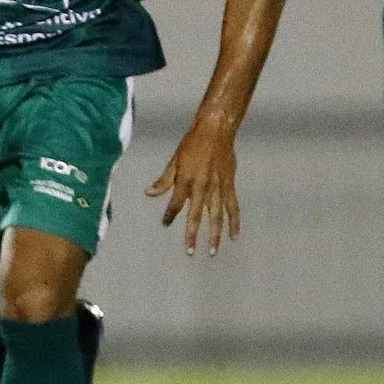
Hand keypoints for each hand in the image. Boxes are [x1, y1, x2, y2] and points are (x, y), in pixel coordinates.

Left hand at [147, 110, 240, 255]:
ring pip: (216, 216)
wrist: (216, 131)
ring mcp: (218, 187)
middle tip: (190, 251)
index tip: (165, 224)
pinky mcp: (229, 186)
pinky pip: (233, 207)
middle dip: (192, 234)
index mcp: (186, 180)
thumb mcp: (174, 160)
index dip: (169, 215)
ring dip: (214, 234)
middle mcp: (202, 187)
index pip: (176, 203)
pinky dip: (234, 222)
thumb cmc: (192, 143)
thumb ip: (164, 180)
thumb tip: (149, 193)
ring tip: (212, 251)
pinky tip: (234, 235)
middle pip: (196, 215)